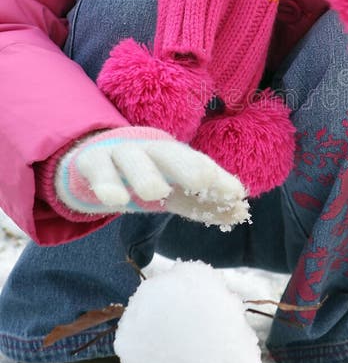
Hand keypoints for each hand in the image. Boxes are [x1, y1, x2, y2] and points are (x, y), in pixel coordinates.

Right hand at [54, 127, 249, 229]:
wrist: (92, 161)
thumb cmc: (144, 176)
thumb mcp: (175, 191)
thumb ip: (204, 203)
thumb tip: (242, 213)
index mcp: (173, 155)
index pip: (198, 163)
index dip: (217, 177)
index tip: (236, 193)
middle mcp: (148, 150)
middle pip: (169, 153)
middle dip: (187, 165)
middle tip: (203, 180)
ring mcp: (118, 153)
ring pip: (131, 159)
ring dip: (145, 174)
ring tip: (155, 192)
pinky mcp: (90, 161)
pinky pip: (98, 170)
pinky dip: (106, 183)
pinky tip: (113, 199)